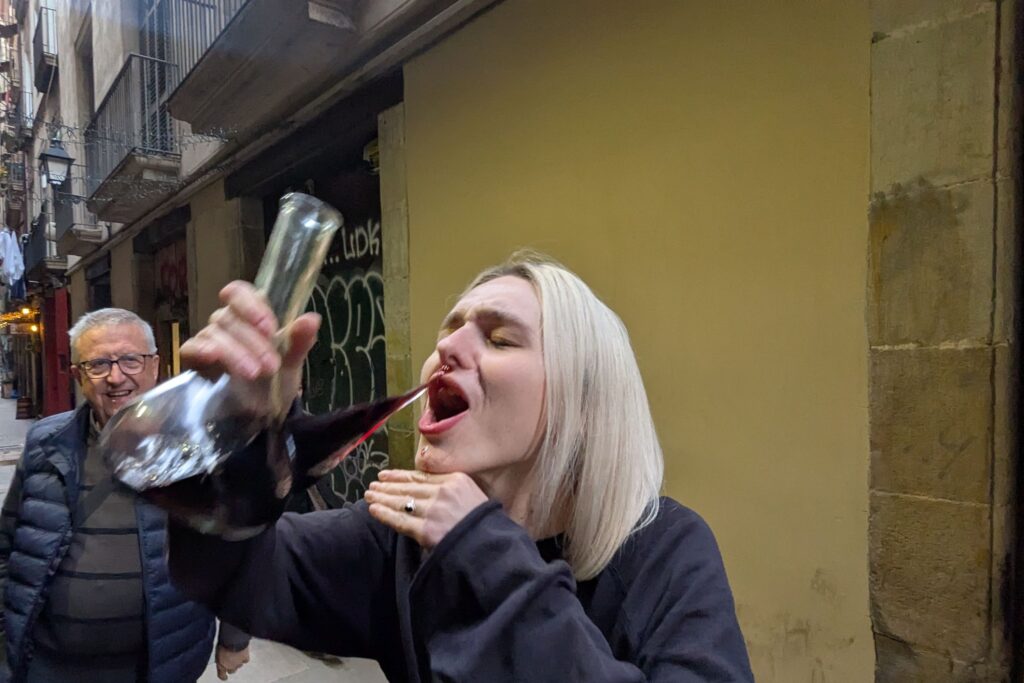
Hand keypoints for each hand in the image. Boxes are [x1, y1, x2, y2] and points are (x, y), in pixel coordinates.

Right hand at [180, 281, 319, 411]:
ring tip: (255, 373)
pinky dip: (200, 349)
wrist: (265, 412)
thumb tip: (312, 319)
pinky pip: (190, 348)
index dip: (251, 305)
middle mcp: (227, 324)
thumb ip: (300, 340)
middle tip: (271, 365)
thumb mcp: (292, 361)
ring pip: (214, 333)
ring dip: (236, 352)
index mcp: (250, 315)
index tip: (269, 328)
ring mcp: (210, 341)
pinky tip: (212, 355)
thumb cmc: (277, 378)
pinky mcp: (196, 362)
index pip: (239, 292)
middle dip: (253, 341)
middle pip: (229, 317)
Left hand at [215, 644, 249, 679]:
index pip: (222, 675)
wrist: (233, 639)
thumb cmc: (223, 644)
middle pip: (231, 671)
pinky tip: (243, 654)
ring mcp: (238, 663)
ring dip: (237, 662)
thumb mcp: (217, 652)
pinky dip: (244, 658)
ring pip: (239, 666)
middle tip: (230, 662)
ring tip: (236, 656)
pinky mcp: (245, 658)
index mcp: (221, 665)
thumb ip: (220, 658)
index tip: (225, 677)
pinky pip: (245, 661)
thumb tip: (220, 658)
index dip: (223, 676)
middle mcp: (230, 666)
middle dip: (231, 667)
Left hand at [365, 469, 487, 547]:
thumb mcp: (473, 495)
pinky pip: (401, 520)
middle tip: (373, 486)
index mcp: (455, 480)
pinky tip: (374, 509)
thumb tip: (428, 488)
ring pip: (401, 502)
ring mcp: (434, 511)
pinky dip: (385, 514)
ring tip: (369, 495)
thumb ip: (453, 489)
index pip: (421, 477)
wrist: (492, 547)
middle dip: (387, 487)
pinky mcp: (427, 530)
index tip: (386, 475)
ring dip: (382, 498)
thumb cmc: (485, 523)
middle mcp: (443, 492)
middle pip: (408, 487)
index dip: (400, 476)